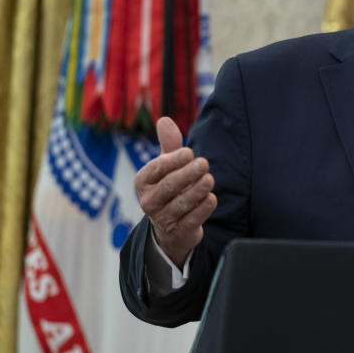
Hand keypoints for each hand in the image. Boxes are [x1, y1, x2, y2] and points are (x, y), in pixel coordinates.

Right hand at [135, 116, 216, 266]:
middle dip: (188, 174)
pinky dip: (203, 208)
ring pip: (182, 203)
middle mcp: (148, 201)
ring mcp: (162, 218)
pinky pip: (192, 219)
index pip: (157, 169)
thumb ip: (169, 144)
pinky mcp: (178, 232)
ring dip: (198, 190)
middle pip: (170, 186)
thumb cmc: (170, 188)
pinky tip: (211, 198)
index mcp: (143, 181)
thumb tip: (164, 120)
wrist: (171, 227)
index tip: (189, 152)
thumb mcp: (167, 166)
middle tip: (204, 164)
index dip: (173, 161)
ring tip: (209, 179)